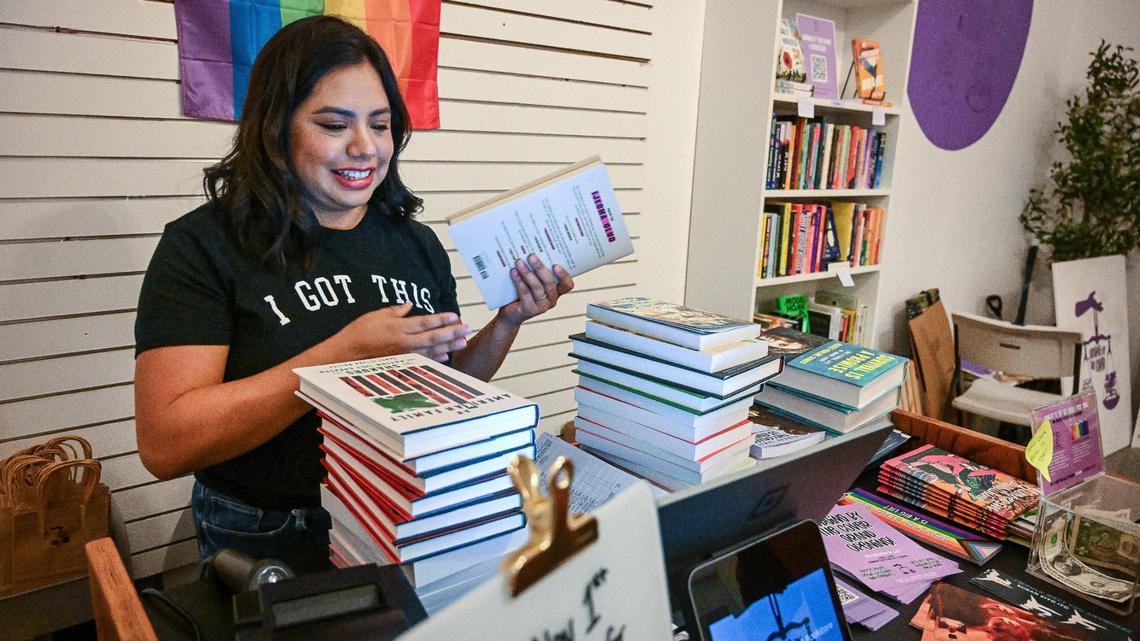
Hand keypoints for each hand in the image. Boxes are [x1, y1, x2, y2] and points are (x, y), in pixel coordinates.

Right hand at [341, 303, 470, 361]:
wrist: (344, 356)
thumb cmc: (357, 334)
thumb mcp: (375, 316)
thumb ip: (395, 311)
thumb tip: (409, 305)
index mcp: (398, 328)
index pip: (425, 322)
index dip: (441, 319)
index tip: (455, 316)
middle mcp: (403, 343)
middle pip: (433, 337)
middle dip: (452, 333)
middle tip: (468, 328)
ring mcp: (403, 356)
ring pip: (431, 350)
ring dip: (449, 346)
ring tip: (463, 341)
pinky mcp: (401, 365)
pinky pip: (422, 361)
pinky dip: (436, 358)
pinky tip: (447, 356)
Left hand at [499, 254, 573, 325]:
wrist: (510, 314)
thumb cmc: (521, 293)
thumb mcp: (532, 280)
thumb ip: (536, 270)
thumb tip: (532, 249)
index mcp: (556, 291)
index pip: (567, 285)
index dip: (564, 276)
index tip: (555, 265)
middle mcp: (551, 299)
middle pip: (550, 283)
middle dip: (540, 268)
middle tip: (531, 256)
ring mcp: (542, 306)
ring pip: (537, 288)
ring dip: (527, 273)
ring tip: (519, 262)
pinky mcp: (530, 309)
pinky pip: (525, 293)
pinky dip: (519, 281)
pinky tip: (514, 272)